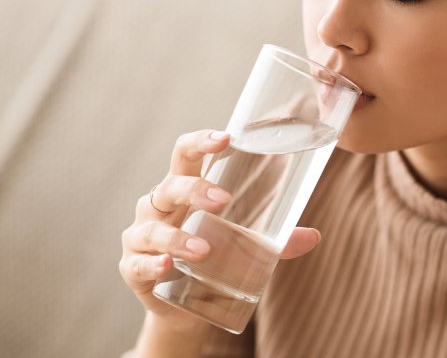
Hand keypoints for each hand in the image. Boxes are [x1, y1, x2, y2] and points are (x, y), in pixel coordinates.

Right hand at [119, 129, 322, 329]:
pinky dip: (152, 264)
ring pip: (152, 229)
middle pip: (170, 185)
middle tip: (225, 200)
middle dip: (195, 189)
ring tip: (204, 250)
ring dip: (178, 237)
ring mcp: (140, 237)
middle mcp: (157, 207)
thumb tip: (314, 236)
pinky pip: (137, 264)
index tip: (225, 138)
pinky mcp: (132, 269)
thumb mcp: (245, 247)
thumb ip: (276, 242)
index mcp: (182, 188)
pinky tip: (166, 266)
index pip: (185, 154)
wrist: (184, 307)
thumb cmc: (213, 259)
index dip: (201, 142)